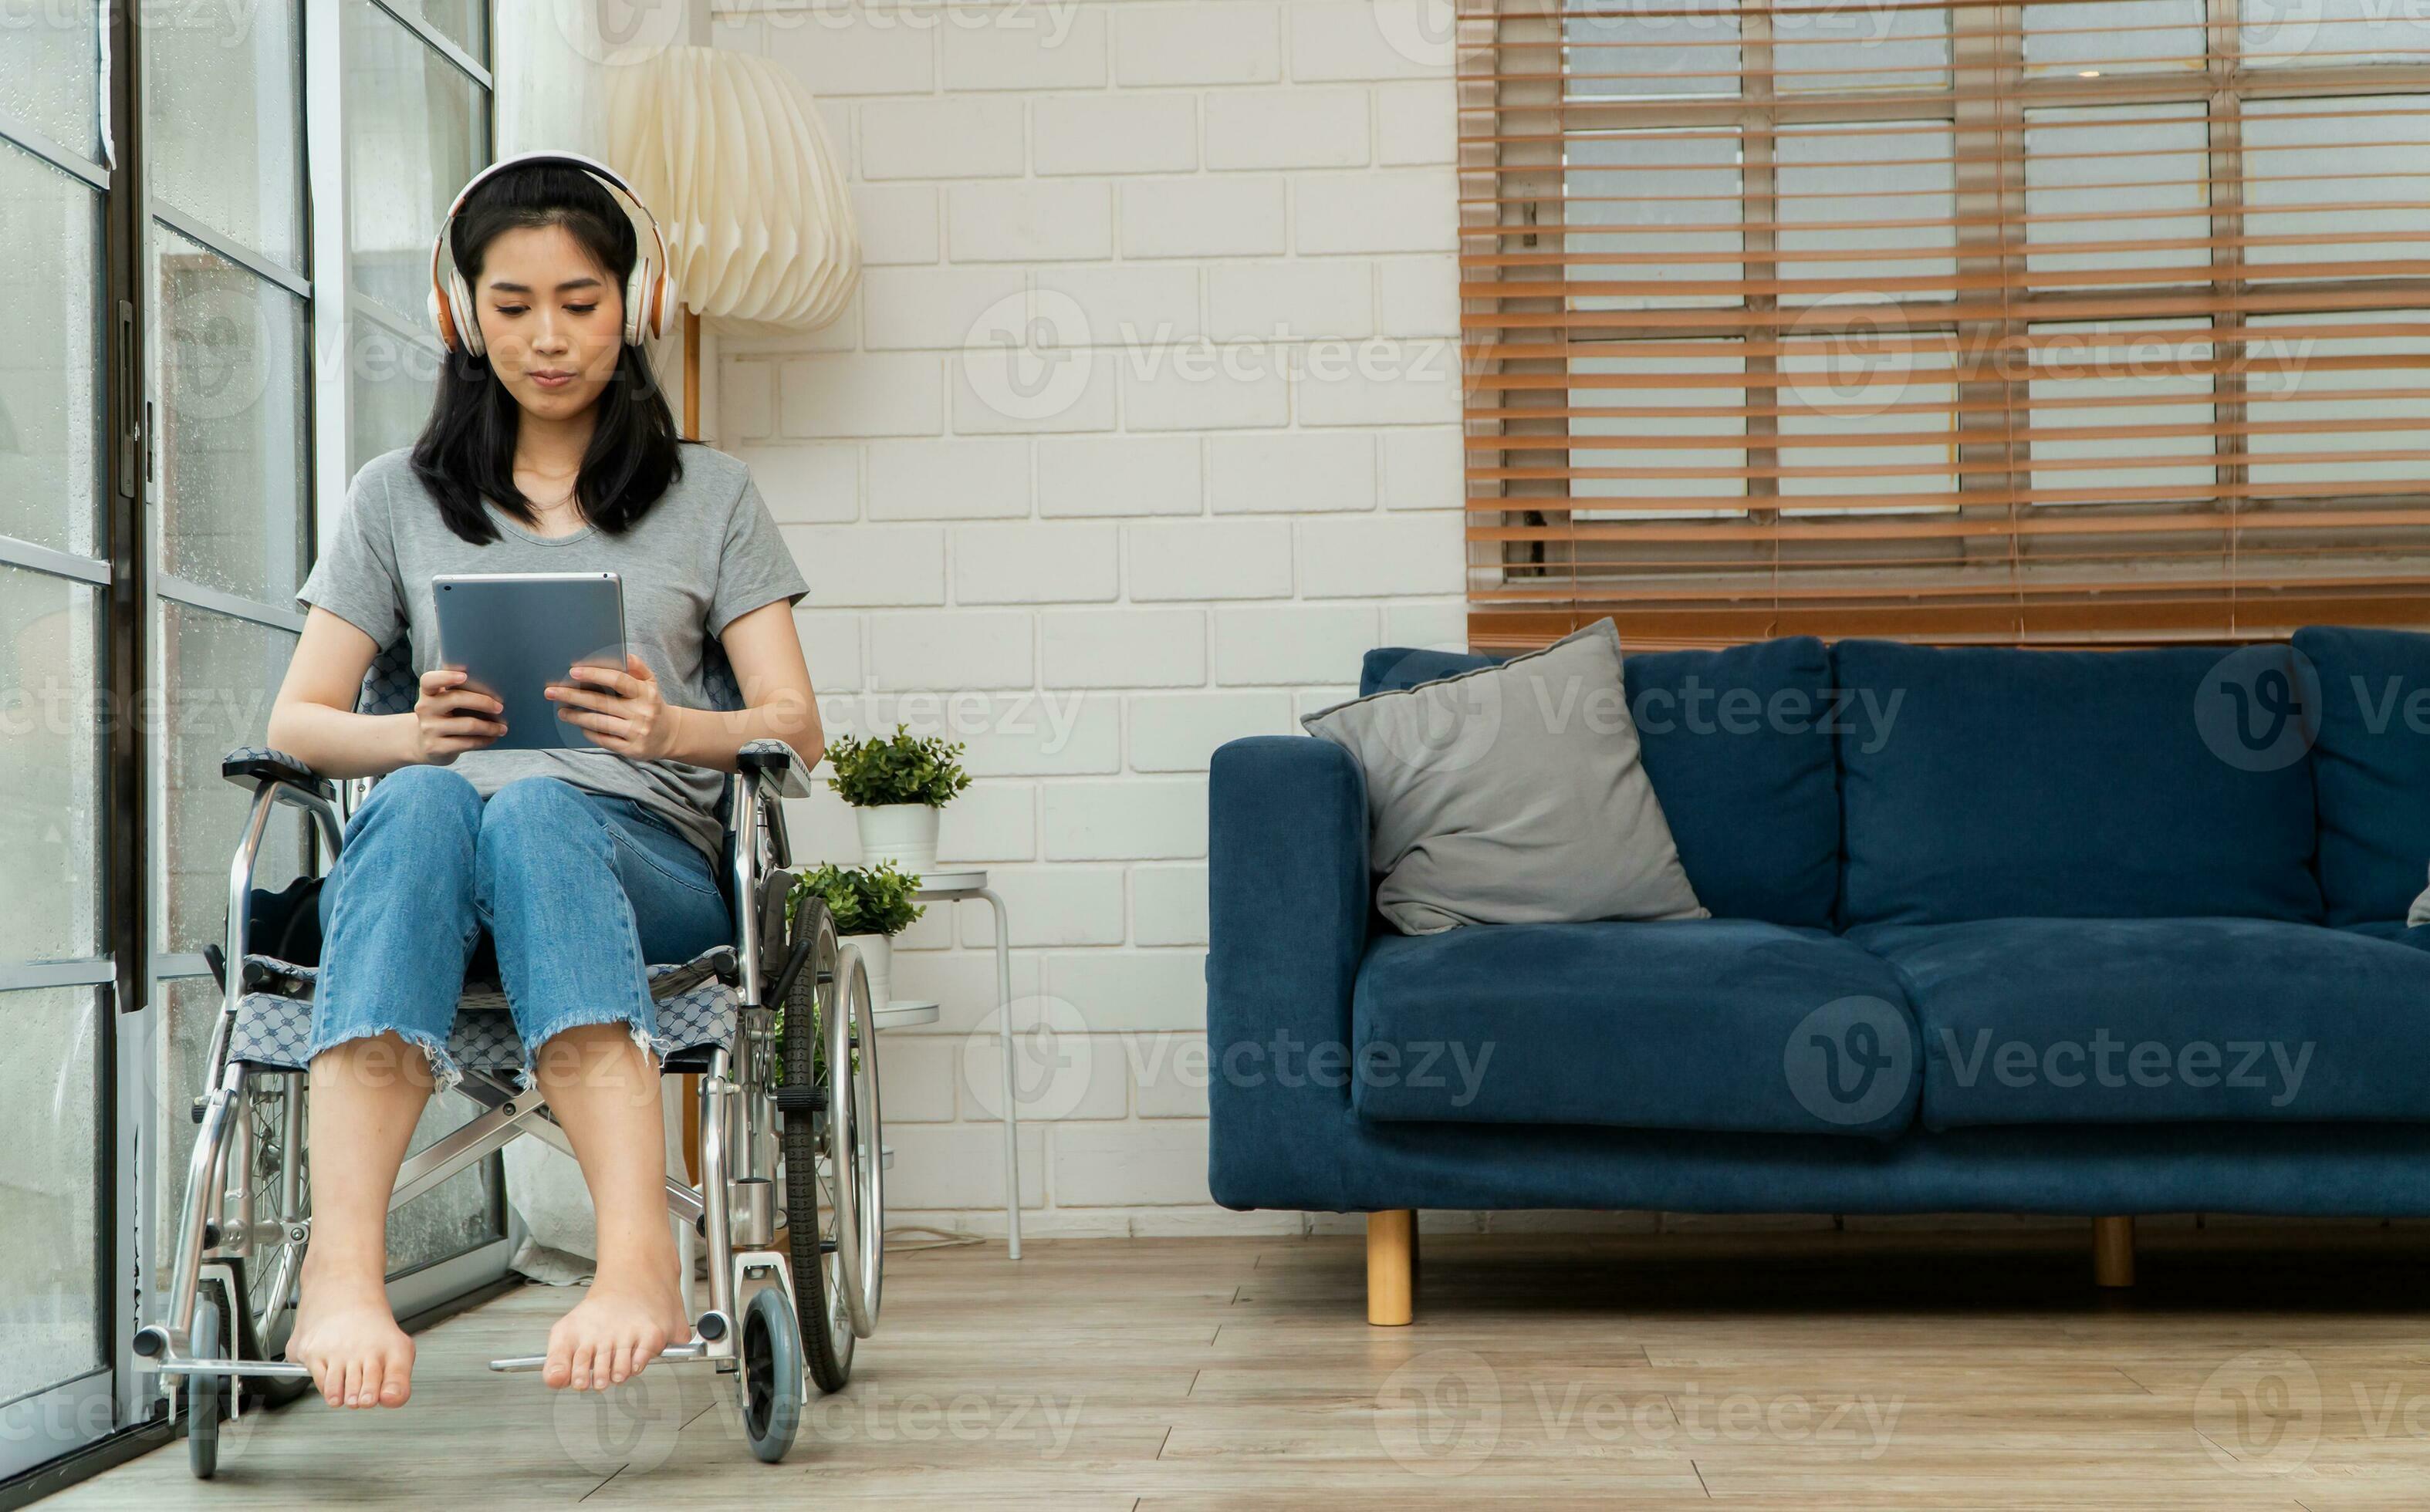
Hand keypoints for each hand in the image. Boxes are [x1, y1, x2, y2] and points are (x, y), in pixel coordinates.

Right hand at [413, 667, 506, 764]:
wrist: (426, 745)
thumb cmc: (444, 718)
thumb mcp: (445, 703)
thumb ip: (459, 693)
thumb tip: (495, 690)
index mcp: (428, 693)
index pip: (429, 680)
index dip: (446, 677)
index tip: (465, 676)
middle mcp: (424, 708)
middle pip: (455, 699)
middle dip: (483, 702)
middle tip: (500, 707)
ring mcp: (428, 729)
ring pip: (467, 725)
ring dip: (490, 727)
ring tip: (502, 728)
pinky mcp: (434, 747)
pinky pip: (466, 743)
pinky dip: (484, 740)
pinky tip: (492, 738)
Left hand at [546, 654, 675, 759]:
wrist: (670, 735)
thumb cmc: (652, 704)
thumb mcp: (651, 683)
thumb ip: (637, 668)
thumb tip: (624, 655)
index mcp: (646, 693)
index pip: (618, 680)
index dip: (595, 675)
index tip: (573, 672)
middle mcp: (642, 713)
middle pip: (601, 702)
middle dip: (573, 696)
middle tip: (551, 691)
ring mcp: (637, 733)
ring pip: (598, 723)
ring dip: (576, 716)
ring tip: (561, 711)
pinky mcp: (632, 749)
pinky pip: (603, 740)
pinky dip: (589, 732)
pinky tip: (579, 726)